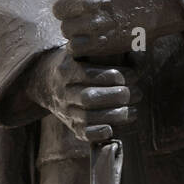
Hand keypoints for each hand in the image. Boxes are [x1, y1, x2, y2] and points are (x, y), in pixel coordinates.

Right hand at [25, 45, 140, 142]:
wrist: (44, 80)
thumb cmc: (76, 62)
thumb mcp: (84, 51)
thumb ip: (107, 50)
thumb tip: (138, 52)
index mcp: (66, 69)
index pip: (89, 73)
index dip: (114, 75)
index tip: (133, 75)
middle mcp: (62, 91)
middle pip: (88, 97)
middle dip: (117, 96)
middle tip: (136, 93)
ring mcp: (65, 110)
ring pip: (87, 117)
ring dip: (114, 115)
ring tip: (133, 111)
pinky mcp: (70, 125)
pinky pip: (81, 133)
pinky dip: (97, 133)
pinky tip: (112, 130)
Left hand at [52, 0, 183, 60]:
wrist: (158, 5)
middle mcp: (89, 0)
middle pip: (59, 9)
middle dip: (68, 12)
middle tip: (80, 16)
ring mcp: (94, 22)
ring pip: (65, 29)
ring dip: (73, 30)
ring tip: (87, 29)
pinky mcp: (100, 42)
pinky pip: (74, 46)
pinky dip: (79, 46)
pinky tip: (89, 41)